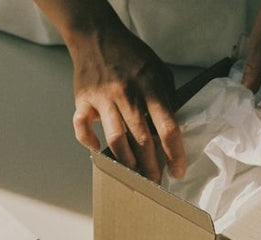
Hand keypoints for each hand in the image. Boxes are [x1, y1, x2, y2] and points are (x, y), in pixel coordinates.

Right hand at [65, 17, 184, 182]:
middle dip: (151, 167)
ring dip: (126, 162)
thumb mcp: (159, 70)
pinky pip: (82, 128)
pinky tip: (98, 150)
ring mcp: (102, 98)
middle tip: (155, 183)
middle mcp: (127, 94)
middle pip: (142, 140)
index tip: (178, 171)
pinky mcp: (83, 101)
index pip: (167, 127)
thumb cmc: (130, 55)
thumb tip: (171, 129)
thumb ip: (166, 97)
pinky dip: (89, 142)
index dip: (175, 153)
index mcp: (150, 86)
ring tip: (133, 175)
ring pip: (116, 140)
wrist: (96, 35)